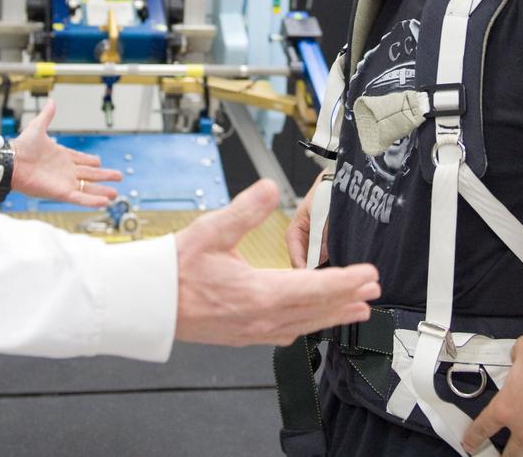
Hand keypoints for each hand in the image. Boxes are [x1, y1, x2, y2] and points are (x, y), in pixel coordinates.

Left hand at [10, 101, 121, 207]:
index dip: (92, 161)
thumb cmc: (22, 147)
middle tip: (118, 177)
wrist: (12, 162)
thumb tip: (52, 102)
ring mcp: (65, 182)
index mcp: (62, 156)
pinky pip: (80, 198)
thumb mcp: (37, 128)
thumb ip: (47, 116)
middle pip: (90, 175)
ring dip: (102, 191)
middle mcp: (66, 170)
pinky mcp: (62, 192)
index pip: (82, 160)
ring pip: (88, 188)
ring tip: (115, 194)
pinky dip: (92, 200)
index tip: (100, 162)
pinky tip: (104, 202)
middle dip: (105, 176)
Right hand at [174, 179, 379, 346]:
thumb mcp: (211, 231)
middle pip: (317, 310)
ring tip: (355, 309)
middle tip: (372, 290)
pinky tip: (310, 322)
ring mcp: (253, 330)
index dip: (346, 281)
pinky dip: (307, 325)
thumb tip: (269, 189)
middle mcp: (262, 318)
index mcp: (259, 293)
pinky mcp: (244, 334)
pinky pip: (286, 332)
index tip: (369, 276)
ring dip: (332, 315)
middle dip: (348, 298)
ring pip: (304, 324)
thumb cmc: (175, 271)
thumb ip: (244, 210)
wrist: (150, 302)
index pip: (316, 288)